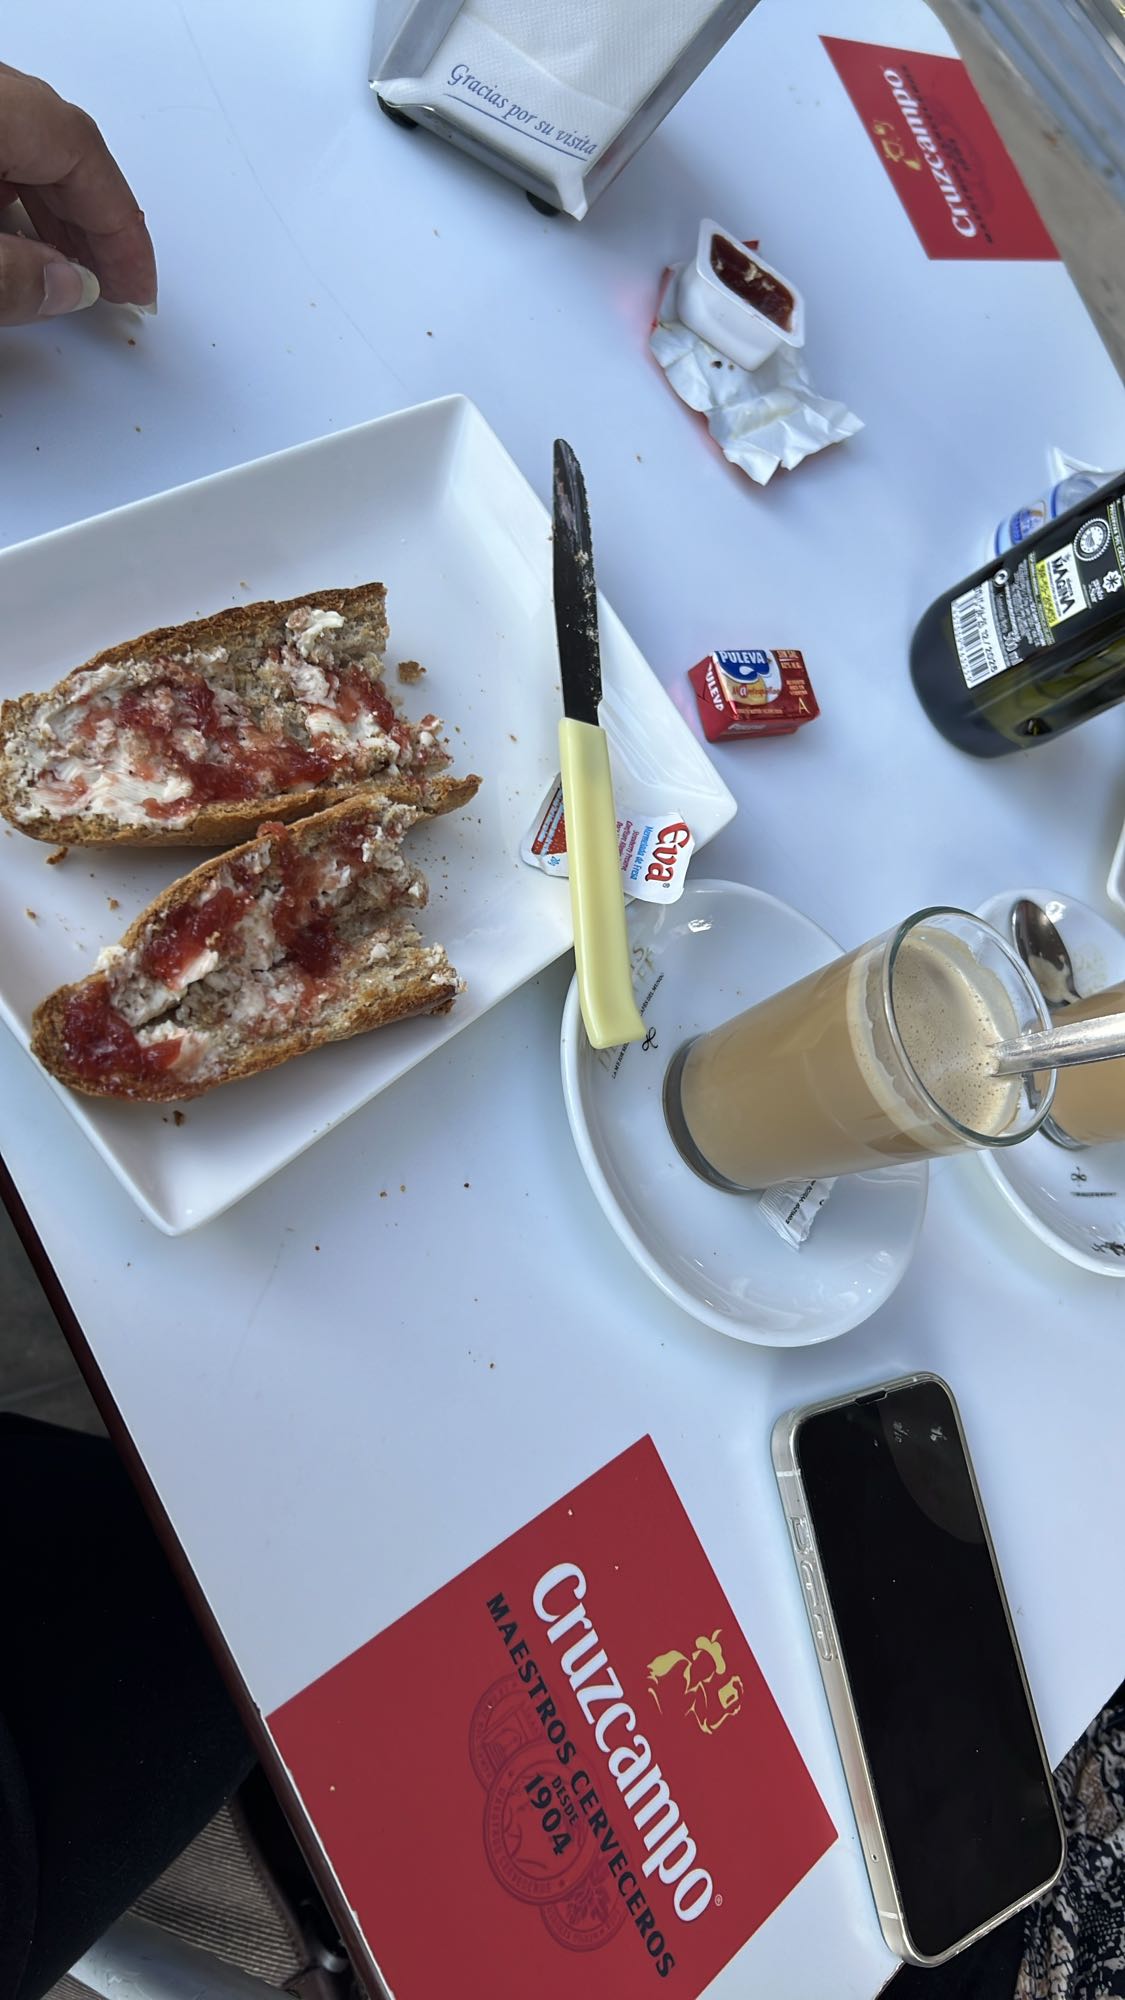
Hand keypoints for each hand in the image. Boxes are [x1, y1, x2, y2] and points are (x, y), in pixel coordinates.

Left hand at [0, 62, 155, 324]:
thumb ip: (11, 275)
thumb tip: (66, 286)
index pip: (81, 153)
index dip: (121, 228)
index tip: (140, 285)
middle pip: (55, 144)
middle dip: (92, 220)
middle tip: (116, 286)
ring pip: (20, 142)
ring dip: (51, 208)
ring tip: (68, 270)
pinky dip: (8, 190)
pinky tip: (12, 237)